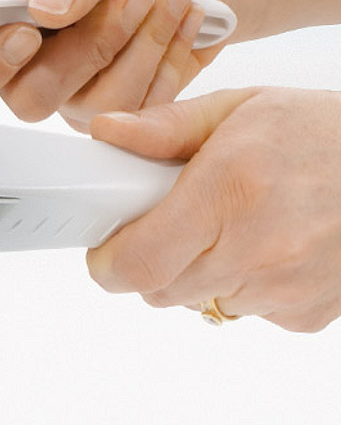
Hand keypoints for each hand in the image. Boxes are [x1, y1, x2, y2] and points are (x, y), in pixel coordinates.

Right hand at [0, 0, 228, 129]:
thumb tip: (43, 4)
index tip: (26, 33)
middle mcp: (18, 57)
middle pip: (21, 97)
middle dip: (86, 49)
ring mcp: (61, 88)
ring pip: (82, 105)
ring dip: (137, 45)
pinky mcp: (106, 108)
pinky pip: (130, 109)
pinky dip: (164, 58)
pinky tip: (175, 19)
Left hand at [86, 87, 340, 332]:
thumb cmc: (324, 133)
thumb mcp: (242, 109)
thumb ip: (165, 127)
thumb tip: (105, 131)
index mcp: (231, 190)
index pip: (137, 264)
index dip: (108, 263)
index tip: (105, 249)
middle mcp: (258, 248)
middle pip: (159, 290)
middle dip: (151, 262)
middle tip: (172, 225)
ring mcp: (285, 288)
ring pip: (198, 303)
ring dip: (197, 274)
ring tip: (232, 227)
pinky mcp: (304, 314)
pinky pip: (243, 312)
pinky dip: (241, 286)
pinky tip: (267, 247)